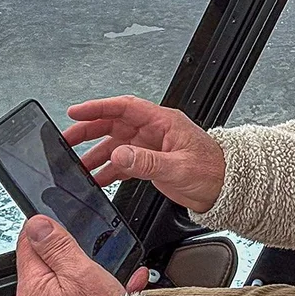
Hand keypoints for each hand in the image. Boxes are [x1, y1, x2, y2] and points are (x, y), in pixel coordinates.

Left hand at [15, 216, 149, 295]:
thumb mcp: (81, 272)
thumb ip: (56, 245)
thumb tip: (36, 224)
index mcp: (30, 290)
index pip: (27, 244)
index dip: (47, 231)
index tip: (65, 228)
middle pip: (47, 267)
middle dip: (72, 257)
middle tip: (95, 258)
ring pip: (66, 287)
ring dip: (89, 278)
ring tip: (114, 278)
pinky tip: (119, 294)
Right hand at [63, 96, 225, 213]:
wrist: (228, 188)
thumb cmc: (213, 171)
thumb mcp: (179, 167)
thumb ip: (146, 162)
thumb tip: (118, 154)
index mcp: (163, 122)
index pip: (124, 107)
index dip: (98, 107)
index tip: (76, 112)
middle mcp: (154, 131)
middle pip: (113, 124)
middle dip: (88, 131)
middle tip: (66, 141)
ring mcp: (151, 146)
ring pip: (115, 145)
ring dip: (95, 155)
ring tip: (76, 166)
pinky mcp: (151, 163)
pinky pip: (123, 163)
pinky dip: (108, 170)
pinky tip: (97, 179)